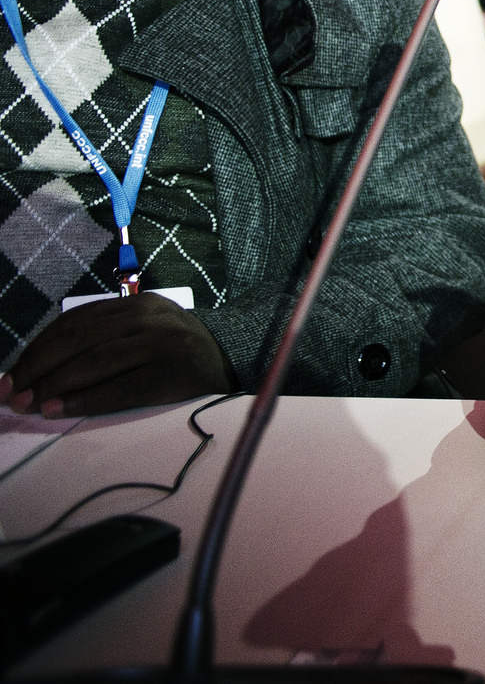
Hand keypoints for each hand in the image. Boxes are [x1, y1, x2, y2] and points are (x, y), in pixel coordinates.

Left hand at [0, 295, 230, 417]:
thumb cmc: (174, 351)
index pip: (73, 322)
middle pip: (78, 339)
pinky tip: (60, 410)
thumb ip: (102, 337)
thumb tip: (39, 368)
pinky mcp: (172, 373)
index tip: (10, 375)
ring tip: (28, 404)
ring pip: (94, 362)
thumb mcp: (142, 330)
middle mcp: (148, 318)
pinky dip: (84, 400)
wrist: (232, 360)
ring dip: (53, 385)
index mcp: (136, 304)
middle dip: (36, 369)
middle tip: (9, 394)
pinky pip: (120, 389)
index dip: (36, 349)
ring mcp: (162, 344)